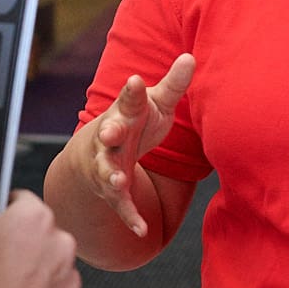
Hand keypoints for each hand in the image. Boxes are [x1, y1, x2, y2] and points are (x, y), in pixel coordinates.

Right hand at [0, 191, 81, 287]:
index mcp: (35, 216)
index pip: (24, 201)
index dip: (9, 214)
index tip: (1, 227)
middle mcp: (61, 242)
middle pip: (44, 234)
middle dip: (28, 245)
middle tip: (3, 264)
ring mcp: (71, 277)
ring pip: (55, 267)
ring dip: (39, 274)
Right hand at [79, 53, 194, 237]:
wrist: (97, 152)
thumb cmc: (133, 123)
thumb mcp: (153, 104)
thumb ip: (172, 85)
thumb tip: (191, 56)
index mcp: (123, 114)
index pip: (127, 100)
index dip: (131, 92)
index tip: (135, 82)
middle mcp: (110, 139)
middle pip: (107, 135)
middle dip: (108, 133)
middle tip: (109, 132)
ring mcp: (107, 165)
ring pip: (106, 172)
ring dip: (112, 177)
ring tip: (119, 183)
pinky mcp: (112, 191)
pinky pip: (120, 205)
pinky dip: (130, 217)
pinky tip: (142, 230)